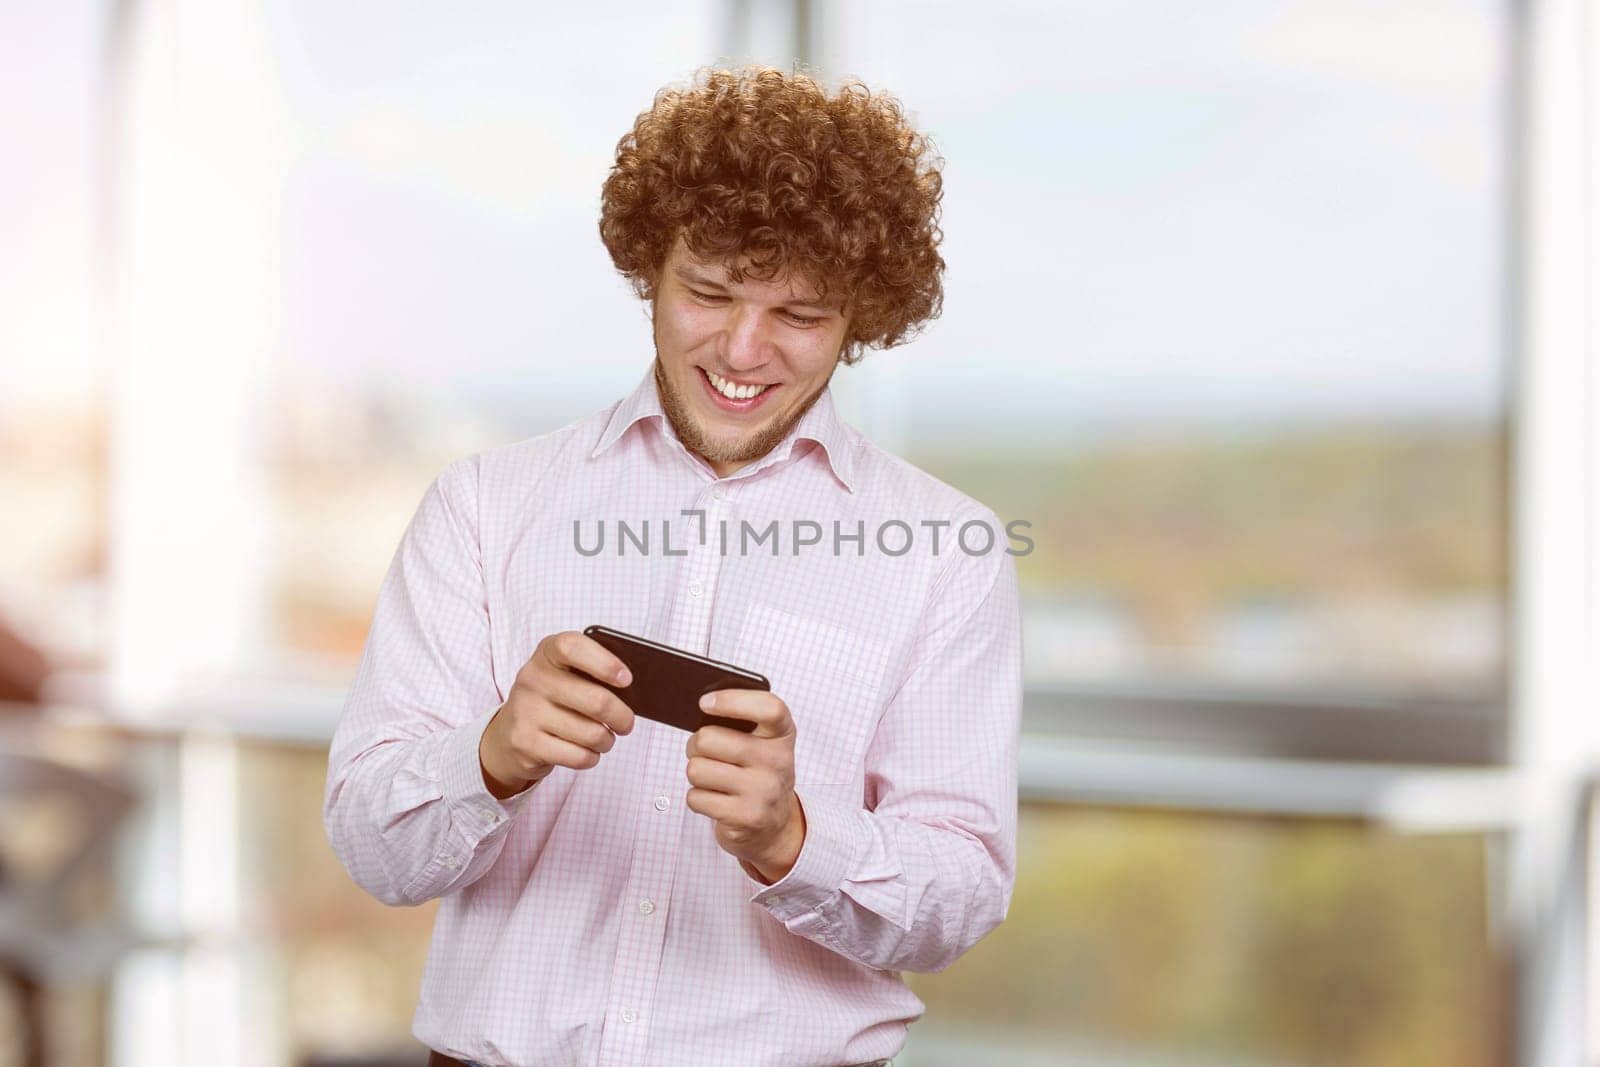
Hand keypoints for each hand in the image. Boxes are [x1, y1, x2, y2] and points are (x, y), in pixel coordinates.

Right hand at [479, 631, 635, 798]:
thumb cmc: (553, 697)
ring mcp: (526, 712)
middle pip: (596, 701)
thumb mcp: (566, 674)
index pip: (572, 647)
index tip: (627, 679)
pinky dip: (591, 757)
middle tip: (626, 723)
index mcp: (546, 653)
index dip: (604, 662)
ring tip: (604, 738)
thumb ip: (594, 673)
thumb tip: (636, 692)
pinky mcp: (526, 744)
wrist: (508, 732)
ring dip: (607, 740)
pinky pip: (579, 756)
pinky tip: (587, 751)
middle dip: (622, 717)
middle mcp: (532, 679)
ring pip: (592, 734)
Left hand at [684, 689, 805, 882]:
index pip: (768, 709)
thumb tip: (701, 708)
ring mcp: (763, 791)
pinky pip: (695, 798)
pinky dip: (698, 799)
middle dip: (696, 745)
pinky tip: (716, 799)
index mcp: (782, 734)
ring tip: (712, 778)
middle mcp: (778, 761)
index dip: (732, 701)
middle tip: (704, 751)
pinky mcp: (746, 817)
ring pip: (696, 769)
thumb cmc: (758, 772)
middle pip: (709, 738)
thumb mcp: (762, 742)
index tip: (705, 702)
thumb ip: (740, 722)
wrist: (775, 824)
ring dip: (696, 774)